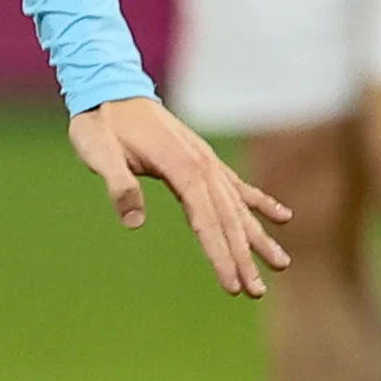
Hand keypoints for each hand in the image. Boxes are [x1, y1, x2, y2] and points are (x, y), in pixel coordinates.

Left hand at [68, 94, 288, 298]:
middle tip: (257, 292)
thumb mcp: (98, 153)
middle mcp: (202, 165)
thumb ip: (118, 185)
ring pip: (238, 207)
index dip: (221, 255)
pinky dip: (260, 202)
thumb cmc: (99, 124)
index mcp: (182, 168)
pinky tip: (282, 217)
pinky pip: (238, 186)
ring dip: (257, 237)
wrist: (108, 89)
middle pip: (228, 219)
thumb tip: (134, 222)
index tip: (233, 286)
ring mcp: (206, 161)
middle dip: (243, 257)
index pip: (207, 221)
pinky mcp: (203, 159)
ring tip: (282, 264)